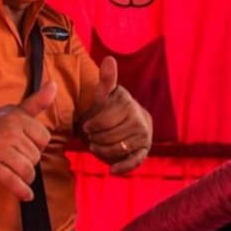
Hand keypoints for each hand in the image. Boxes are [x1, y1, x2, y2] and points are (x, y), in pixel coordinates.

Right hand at [0, 80, 56, 200]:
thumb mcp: (14, 111)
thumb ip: (36, 102)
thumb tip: (54, 85)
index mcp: (17, 117)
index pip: (44, 138)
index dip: (37, 145)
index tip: (25, 145)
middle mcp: (9, 131)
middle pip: (36, 156)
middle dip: (28, 161)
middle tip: (14, 157)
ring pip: (27, 170)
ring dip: (25, 176)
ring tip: (17, 173)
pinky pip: (13, 182)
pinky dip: (21, 191)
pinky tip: (26, 195)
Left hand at [80, 56, 151, 174]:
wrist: (123, 122)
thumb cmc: (110, 107)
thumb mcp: (105, 94)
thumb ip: (106, 79)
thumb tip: (108, 59)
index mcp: (130, 106)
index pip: (107, 121)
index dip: (93, 125)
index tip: (86, 127)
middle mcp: (141, 121)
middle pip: (112, 137)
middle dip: (97, 139)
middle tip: (91, 138)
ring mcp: (145, 137)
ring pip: (119, 149)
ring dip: (103, 151)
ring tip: (96, 147)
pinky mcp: (144, 152)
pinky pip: (134, 162)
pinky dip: (123, 167)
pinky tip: (112, 171)